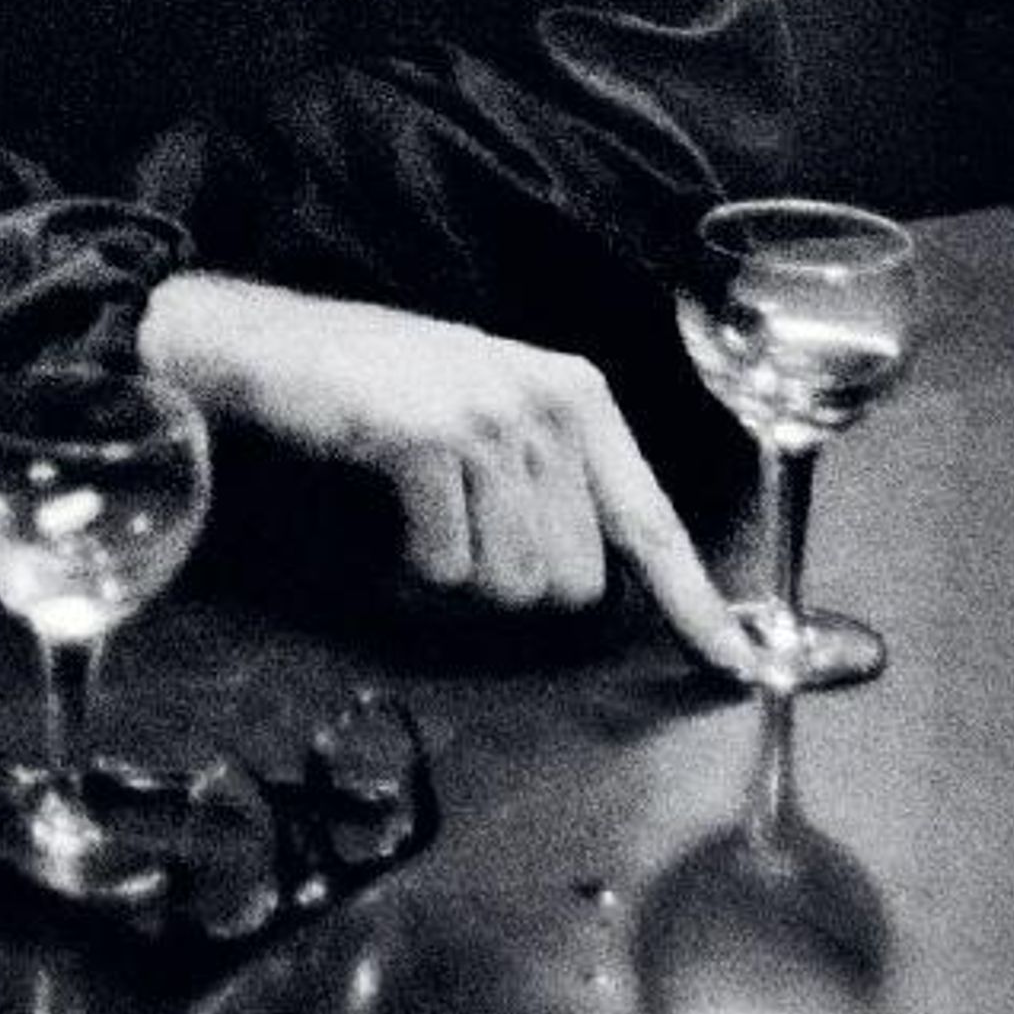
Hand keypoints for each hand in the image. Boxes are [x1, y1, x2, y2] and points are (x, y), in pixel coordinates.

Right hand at [140, 272, 754, 675]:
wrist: (272, 346)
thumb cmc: (380, 388)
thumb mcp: (491, 414)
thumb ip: (554, 480)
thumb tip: (602, 584)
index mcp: (579, 397)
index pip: (654, 522)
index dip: (697, 605)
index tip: (740, 668)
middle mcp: (549, 403)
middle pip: (576, 583)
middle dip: (511, 585)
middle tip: (455, 533)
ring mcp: (489, 419)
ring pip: (513, 585)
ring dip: (457, 577)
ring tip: (418, 516)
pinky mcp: (430, 442)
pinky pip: (444, 568)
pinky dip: (408, 567)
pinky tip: (385, 516)